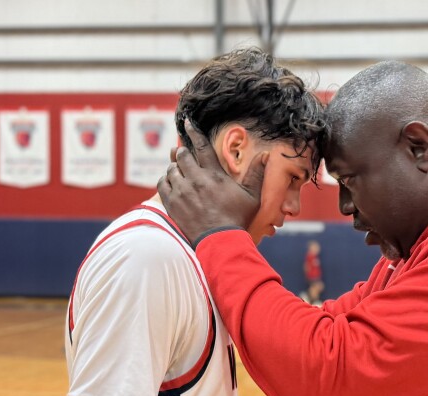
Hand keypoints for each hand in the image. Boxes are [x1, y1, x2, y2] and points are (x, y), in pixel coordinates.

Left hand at [157, 119, 267, 245]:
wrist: (220, 242)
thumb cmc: (238, 219)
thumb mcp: (252, 197)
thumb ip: (256, 174)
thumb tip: (264, 155)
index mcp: (214, 174)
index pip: (201, 145)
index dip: (192, 131)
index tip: (186, 122)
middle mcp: (196, 179)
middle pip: (182, 155)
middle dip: (182, 152)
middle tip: (183, 154)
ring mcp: (182, 191)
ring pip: (171, 169)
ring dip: (174, 167)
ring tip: (180, 172)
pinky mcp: (172, 204)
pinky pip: (162, 184)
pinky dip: (166, 180)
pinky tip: (172, 183)